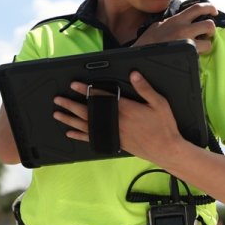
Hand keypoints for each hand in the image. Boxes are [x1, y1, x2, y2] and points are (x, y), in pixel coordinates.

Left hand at [52, 71, 186, 166]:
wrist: (166, 149)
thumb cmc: (164, 126)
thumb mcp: (159, 103)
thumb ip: (145, 88)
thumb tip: (134, 74)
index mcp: (125, 109)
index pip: (101, 97)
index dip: (86, 90)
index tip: (74, 85)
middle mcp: (115, 121)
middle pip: (88, 112)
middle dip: (71, 104)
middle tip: (58, 100)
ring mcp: (112, 133)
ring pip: (86, 125)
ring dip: (70, 119)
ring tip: (58, 114)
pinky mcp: (113, 142)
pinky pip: (92, 139)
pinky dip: (80, 136)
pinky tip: (70, 133)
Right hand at [132, 2, 218, 53]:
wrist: (139, 55)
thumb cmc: (145, 43)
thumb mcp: (156, 27)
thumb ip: (169, 23)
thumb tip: (174, 21)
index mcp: (176, 20)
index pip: (198, 8)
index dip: (210, 8)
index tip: (213, 12)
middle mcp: (183, 28)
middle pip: (209, 24)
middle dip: (211, 30)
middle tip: (206, 34)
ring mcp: (185, 42)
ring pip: (208, 43)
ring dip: (206, 46)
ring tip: (200, 48)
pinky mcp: (185, 55)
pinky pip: (200, 56)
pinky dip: (199, 57)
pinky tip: (193, 58)